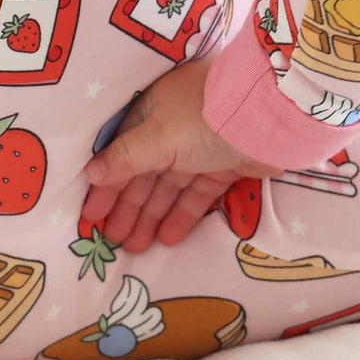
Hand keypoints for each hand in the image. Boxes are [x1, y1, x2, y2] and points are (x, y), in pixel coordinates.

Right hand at [81, 58, 280, 252]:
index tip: (91, 215)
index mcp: (151, 111)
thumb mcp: (158, 136)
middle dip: (127, 206)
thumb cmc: (204, 117)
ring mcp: (199, 148)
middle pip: (143, 172)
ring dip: (151, 216)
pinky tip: (168, 238)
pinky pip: (196, 194)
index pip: (121, 152)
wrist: (268, 116)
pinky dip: (182, 215)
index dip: (106, 184)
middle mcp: (172, 128)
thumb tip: (90, 173)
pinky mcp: (223, 166)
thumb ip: (125, 157)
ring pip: (168, 186)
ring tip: (135, 248)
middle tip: (111, 240)